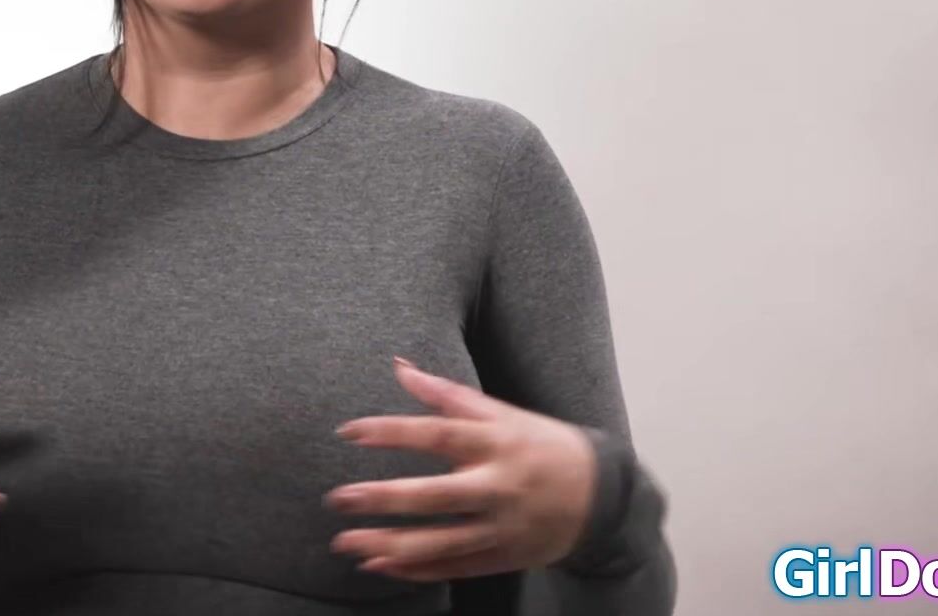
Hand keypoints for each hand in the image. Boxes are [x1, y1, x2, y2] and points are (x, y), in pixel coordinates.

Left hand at [326, 358, 595, 580]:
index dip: (391, 432)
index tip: (347, 432)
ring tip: (344, 543)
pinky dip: (415, 570)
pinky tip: (378, 564)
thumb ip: (446, 395)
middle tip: (336, 499)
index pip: (437, 435)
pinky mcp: (503, 557)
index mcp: (496, 443)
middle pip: (433, 497)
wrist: (601, 495)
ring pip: (439, 543)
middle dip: (381, 500)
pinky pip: (453, 568)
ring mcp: (501, 527)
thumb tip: (399, 366)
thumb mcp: (501, 413)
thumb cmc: (539, 444)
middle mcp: (498, 487)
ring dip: (389, 545)